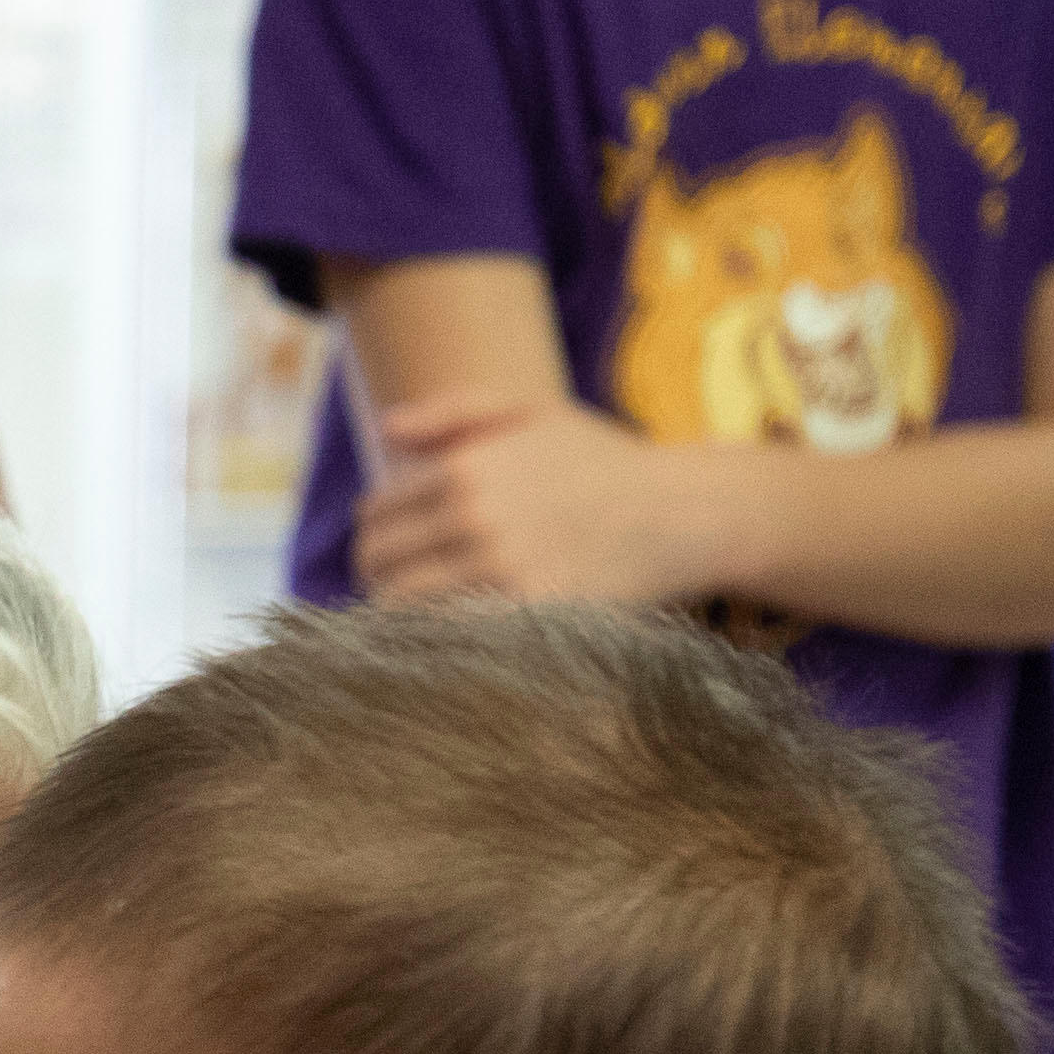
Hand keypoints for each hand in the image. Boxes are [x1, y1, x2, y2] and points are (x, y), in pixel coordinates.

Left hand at [356, 396, 772, 608]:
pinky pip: (451, 638)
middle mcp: (475, 516)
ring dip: (399, 617)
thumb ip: (452, 413)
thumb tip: (383, 431)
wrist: (680, 512)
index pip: (375, 516)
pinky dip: (439, 641)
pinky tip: (452, 639)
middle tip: (394, 590)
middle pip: (379, 565)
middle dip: (377, 578)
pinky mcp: (529, 615)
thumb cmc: (602, 461)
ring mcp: (501, 570)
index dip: (373, 536)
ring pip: (404, 609)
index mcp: (465, 468)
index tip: (387, 552)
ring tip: (416, 619)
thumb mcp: (533, 412)